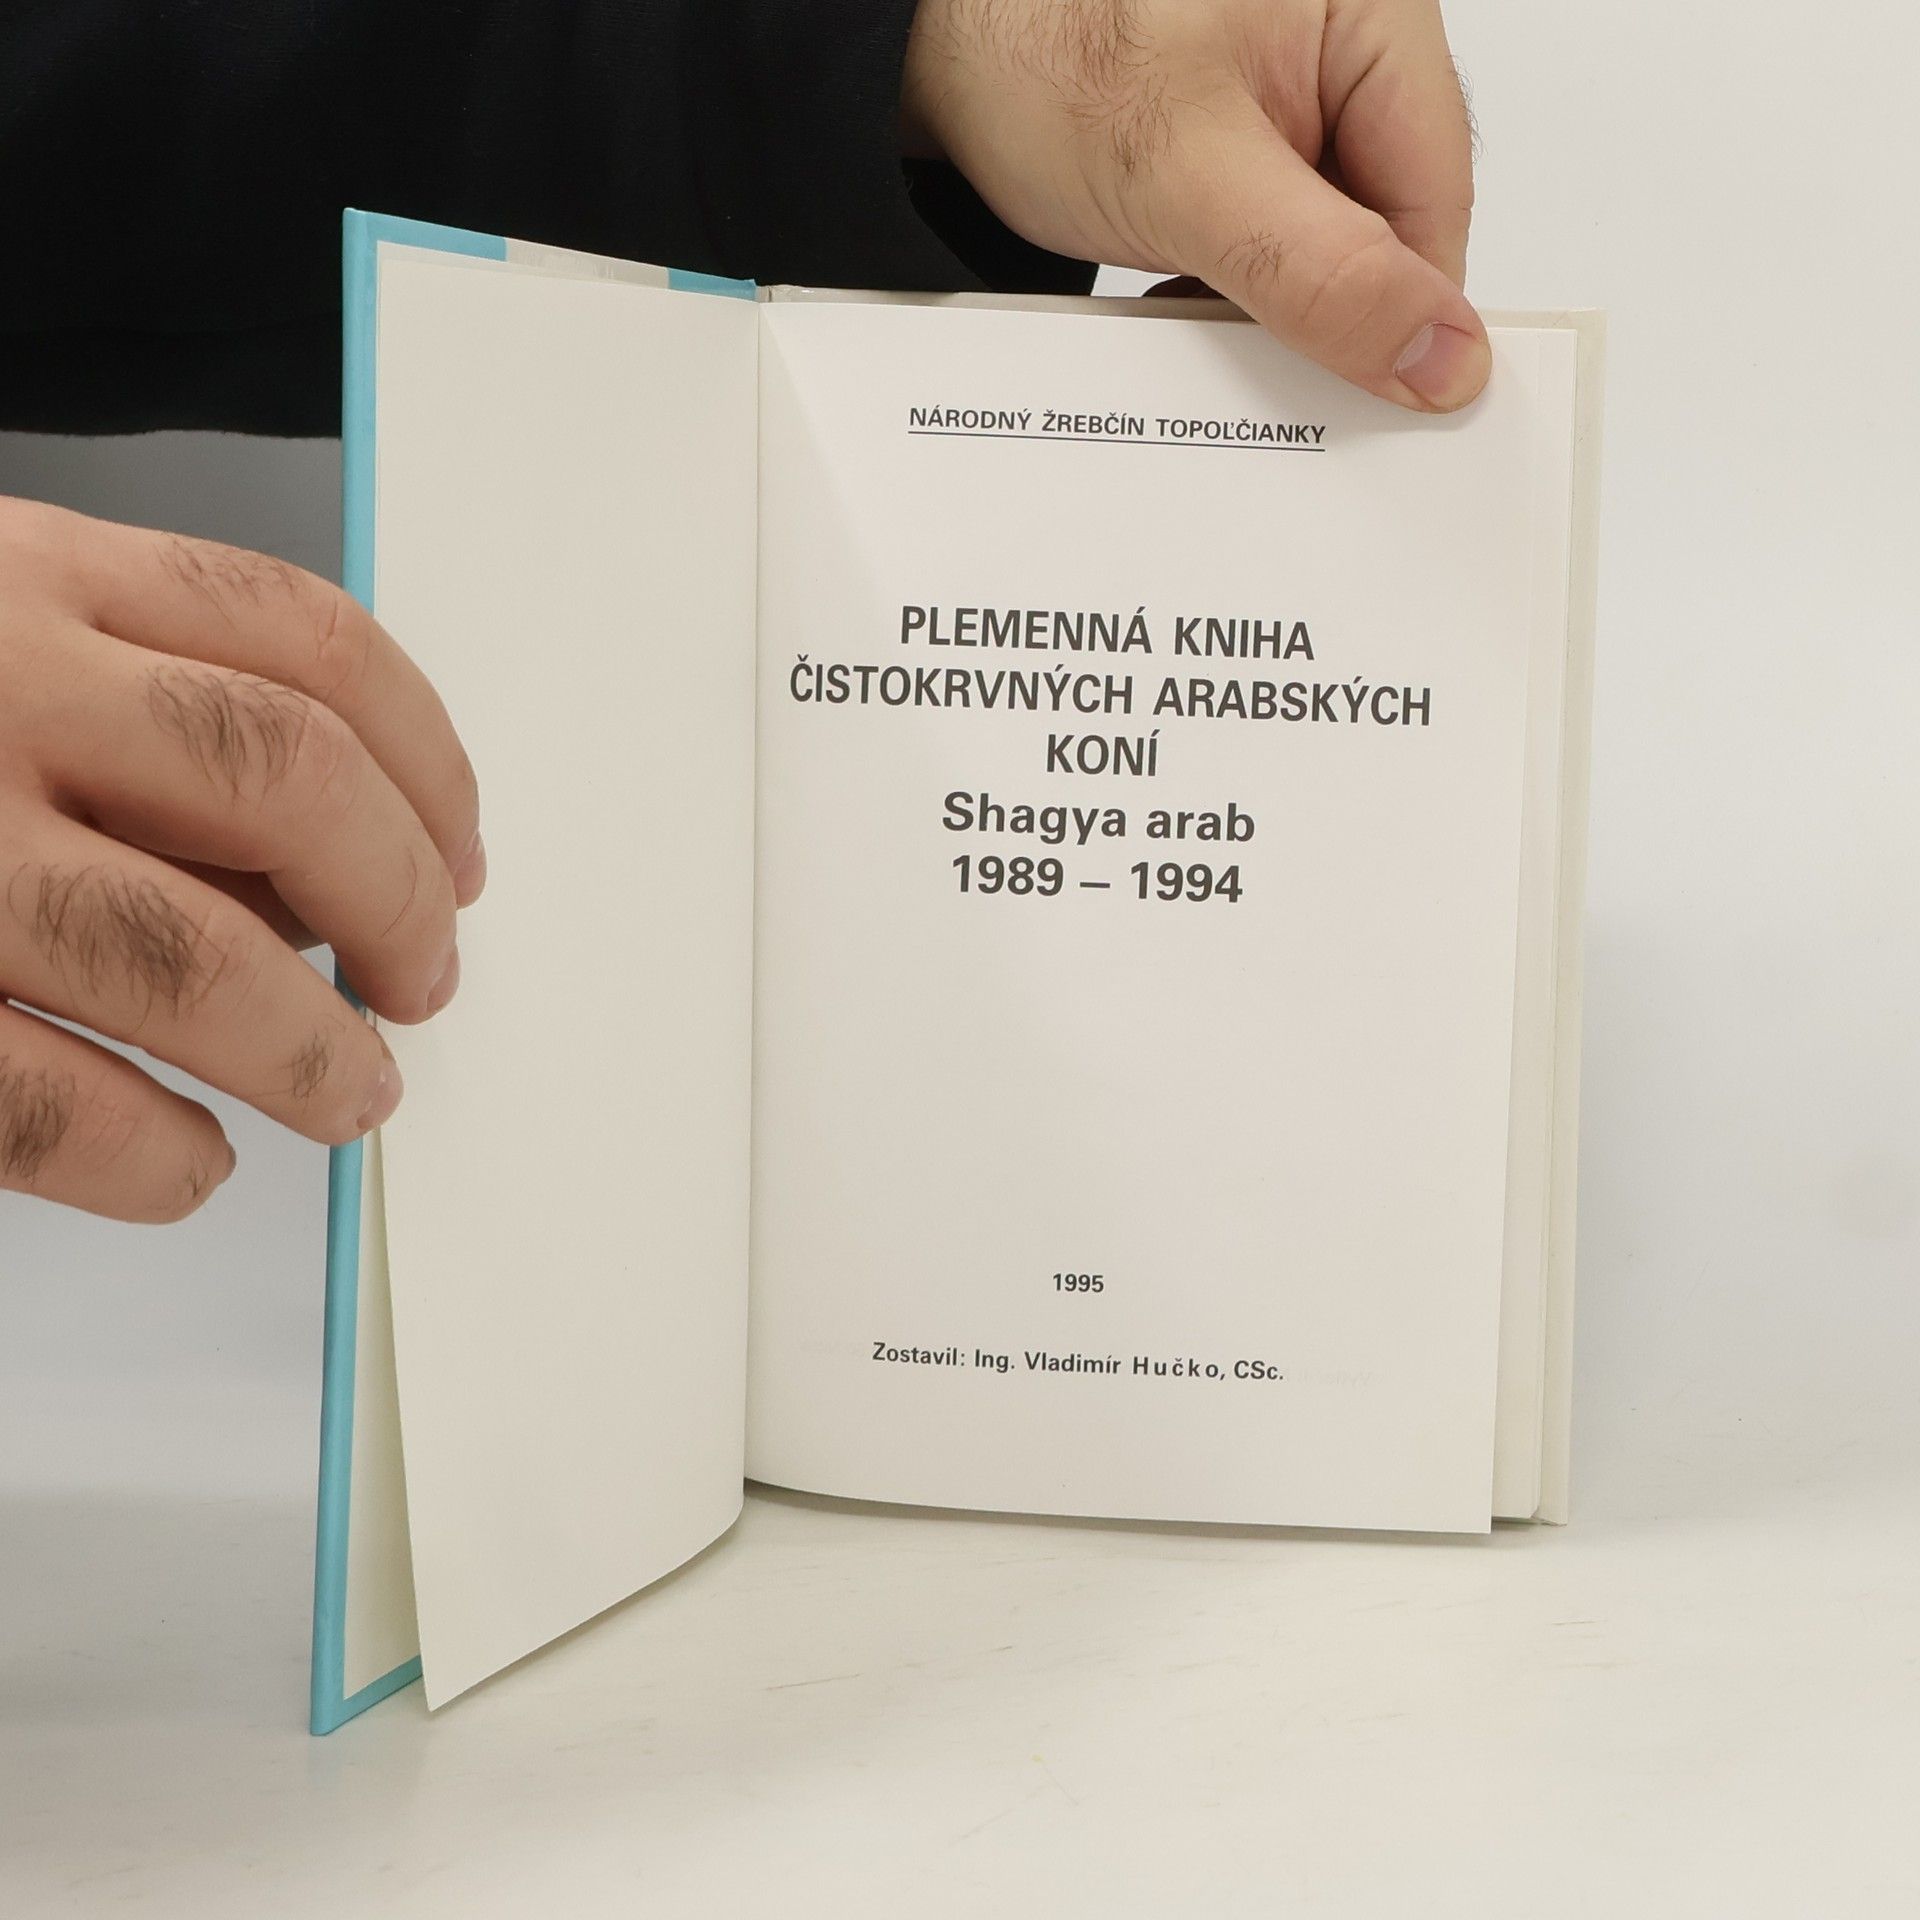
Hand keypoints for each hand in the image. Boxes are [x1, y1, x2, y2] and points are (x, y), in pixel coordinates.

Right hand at [0, 498, 482, 1221]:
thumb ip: (128, 692)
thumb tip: (333, 864)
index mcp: (18, 571)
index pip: (306, 638)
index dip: (429, 762)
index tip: (466, 856)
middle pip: (286, 782)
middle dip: (401, 898)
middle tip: (429, 983)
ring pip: (185, 953)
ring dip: (310, 1047)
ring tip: (353, 1092)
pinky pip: (41, 1098)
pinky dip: (151, 1154)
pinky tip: (187, 1163)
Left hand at [903, 0, 1486, 410]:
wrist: (931, 47)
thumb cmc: (1042, 52)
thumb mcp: (1192, 174)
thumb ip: (1325, 271)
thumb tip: (1440, 356)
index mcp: (1374, 17)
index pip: (1438, 202)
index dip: (1402, 310)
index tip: (1360, 394)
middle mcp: (1345, 52)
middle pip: (1389, 227)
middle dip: (1328, 305)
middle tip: (1257, 356)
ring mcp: (1292, 102)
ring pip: (1327, 246)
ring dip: (1272, 302)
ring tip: (1193, 298)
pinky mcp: (1241, 148)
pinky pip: (1272, 242)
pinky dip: (1232, 286)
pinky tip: (1178, 289)